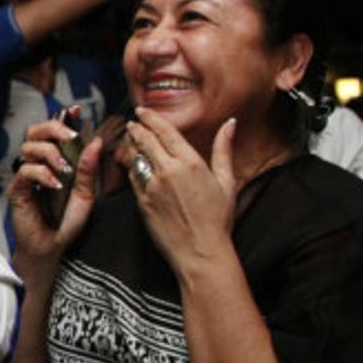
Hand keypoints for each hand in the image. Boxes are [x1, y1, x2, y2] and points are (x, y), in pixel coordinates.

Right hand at [6, 108, 102, 283]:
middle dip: (53, 128)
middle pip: (35, 131)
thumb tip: (95, 141)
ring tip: (65, 170)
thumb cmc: (67, 222)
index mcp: (55, 160)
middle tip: (69, 138)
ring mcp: (26, 176)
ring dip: (50, 154)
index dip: (62, 118)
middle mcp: (38, 164)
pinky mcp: (17, 189)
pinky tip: (55, 184)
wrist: (53, 248)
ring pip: (29, 147)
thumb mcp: (86, 194)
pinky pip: (25, 171)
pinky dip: (42, 174)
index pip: (54, 132)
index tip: (74, 110)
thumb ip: (89, 169)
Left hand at [120, 107, 236, 274]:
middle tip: (133, 121)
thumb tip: (231, 123)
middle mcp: (168, 171)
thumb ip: (223, 149)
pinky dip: (132, 168)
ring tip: (131, 138)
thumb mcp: (226, 182)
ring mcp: (152, 186)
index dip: (151, 118)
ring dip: (132, 145)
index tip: (143, 111)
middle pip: (146, 140)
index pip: (165, 131)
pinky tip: (134, 164)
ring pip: (136, 157)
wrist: (200, 251)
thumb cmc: (217, 219)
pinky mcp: (142, 202)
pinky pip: (133, 178)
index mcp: (190, 162)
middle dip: (137, 128)